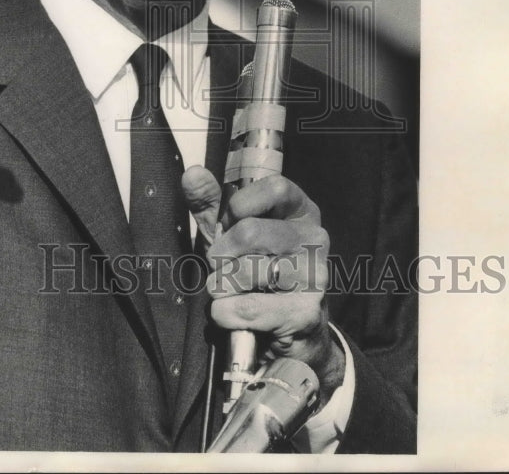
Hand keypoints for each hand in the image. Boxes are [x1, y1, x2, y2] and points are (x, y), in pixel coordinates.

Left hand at [182, 166, 344, 403]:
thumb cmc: (255, 273)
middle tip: (219, 267)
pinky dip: (227, 313)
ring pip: (248, 271)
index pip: (275, 187)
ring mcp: (315, 276)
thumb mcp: (230, 234)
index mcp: (301, 211)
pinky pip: (248, 307)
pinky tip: (231, 314)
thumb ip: (210, 203)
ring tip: (229, 292)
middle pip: (252, 231)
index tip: (228, 223)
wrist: (286, 334)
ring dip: (223, 286)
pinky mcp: (307, 312)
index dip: (240, 206)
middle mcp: (315, 238)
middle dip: (222, 253)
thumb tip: (192, 174)